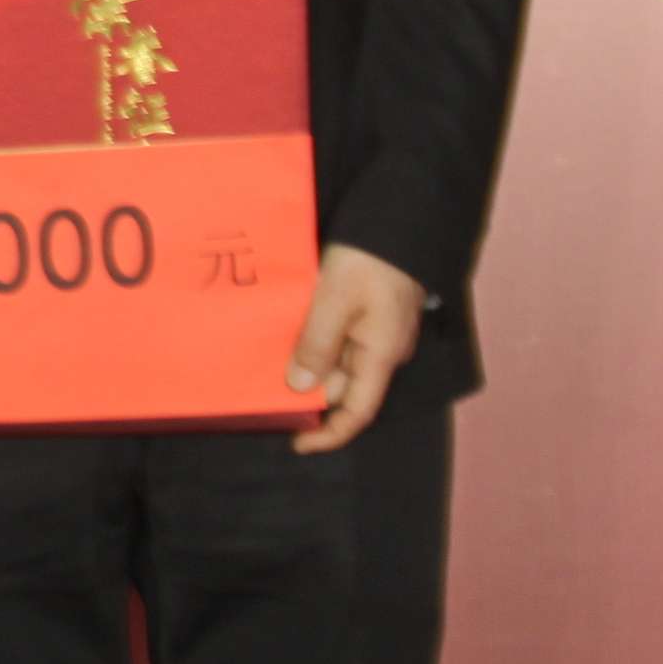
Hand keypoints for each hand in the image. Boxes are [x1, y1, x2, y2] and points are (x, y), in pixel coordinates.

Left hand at [284, 241, 426, 452]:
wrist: (397, 219)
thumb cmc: (369, 262)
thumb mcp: (336, 303)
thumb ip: (317, 345)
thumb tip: (301, 388)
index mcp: (381, 356)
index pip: (359, 411)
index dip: (330, 434)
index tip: (297, 444)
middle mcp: (381, 350)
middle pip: (342, 386)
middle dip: (308, 392)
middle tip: (265, 392)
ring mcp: (375, 331)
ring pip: (336, 360)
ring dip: (306, 363)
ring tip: (266, 362)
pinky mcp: (367, 311)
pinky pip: (337, 337)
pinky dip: (312, 341)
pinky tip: (285, 333)